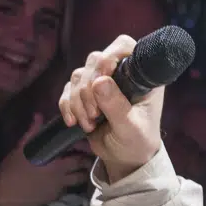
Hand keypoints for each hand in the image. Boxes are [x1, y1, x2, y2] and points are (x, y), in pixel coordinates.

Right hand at [0, 115, 91, 205]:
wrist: (5, 197)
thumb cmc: (11, 171)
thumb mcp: (21, 149)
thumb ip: (32, 132)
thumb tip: (38, 116)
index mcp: (55, 161)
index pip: (78, 152)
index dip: (83, 148)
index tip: (84, 143)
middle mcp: (61, 175)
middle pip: (82, 167)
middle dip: (86, 161)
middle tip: (86, 156)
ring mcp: (59, 188)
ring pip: (78, 180)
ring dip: (80, 173)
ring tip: (78, 168)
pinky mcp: (54, 198)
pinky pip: (68, 189)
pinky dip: (68, 183)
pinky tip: (62, 180)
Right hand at [59, 36, 163, 182]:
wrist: (125, 158)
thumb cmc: (137, 141)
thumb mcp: (131, 128)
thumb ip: (117, 106)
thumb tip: (100, 81)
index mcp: (139, 76)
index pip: (124, 47)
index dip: (110, 55)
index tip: (103, 75)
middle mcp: (119, 74)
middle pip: (95, 60)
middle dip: (89, 88)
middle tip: (94, 114)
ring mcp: (101, 83)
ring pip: (79, 76)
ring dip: (78, 101)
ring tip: (89, 124)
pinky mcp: (84, 94)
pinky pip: (67, 90)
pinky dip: (66, 105)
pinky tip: (73, 122)